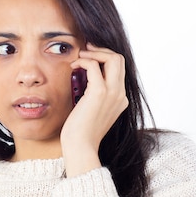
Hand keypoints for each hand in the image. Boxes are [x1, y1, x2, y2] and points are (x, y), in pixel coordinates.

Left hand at [60, 43, 128, 176]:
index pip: (119, 69)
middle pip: (120, 59)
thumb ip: (94, 96)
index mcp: (121, 99)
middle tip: (86, 49)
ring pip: (113, 58)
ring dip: (94, 52)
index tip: (90, 56)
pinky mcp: (99, 93)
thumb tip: (85, 80)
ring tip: (80, 56)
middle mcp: (120, 95)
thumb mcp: (92, 111)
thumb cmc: (81, 132)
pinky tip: (74, 65)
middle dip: (102, 50)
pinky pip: (94, 66)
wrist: (81, 147)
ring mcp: (112, 93)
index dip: (105, 58)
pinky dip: (84, 61)